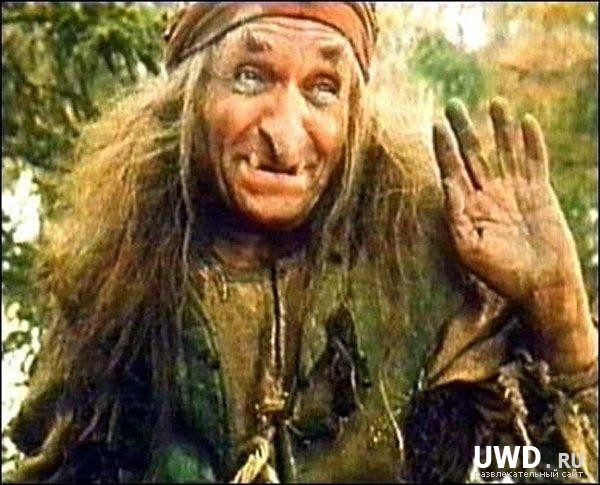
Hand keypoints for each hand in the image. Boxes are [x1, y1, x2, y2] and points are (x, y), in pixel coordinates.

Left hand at [434, 97, 580, 301]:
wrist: (540, 286)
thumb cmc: (500, 274)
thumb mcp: (468, 248)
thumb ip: (455, 215)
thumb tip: (446, 182)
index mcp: (467, 208)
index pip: (452, 170)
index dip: (444, 148)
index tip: (436, 124)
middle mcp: (488, 195)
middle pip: (474, 154)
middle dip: (464, 129)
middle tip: (452, 104)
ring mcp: (514, 192)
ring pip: (505, 151)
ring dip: (499, 127)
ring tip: (494, 101)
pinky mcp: (539, 193)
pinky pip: (536, 161)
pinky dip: (532, 142)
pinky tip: (526, 121)